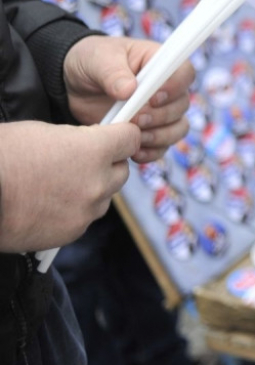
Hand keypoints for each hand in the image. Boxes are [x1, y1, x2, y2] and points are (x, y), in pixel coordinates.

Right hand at [0, 121, 139, 251]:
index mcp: (94, 150)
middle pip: (121, 171)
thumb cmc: (4, 157)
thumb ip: (78, 139)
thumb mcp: (43, 132)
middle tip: (83, 161)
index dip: (122, 136)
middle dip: (107, 164)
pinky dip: (75, 210)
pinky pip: (85, 217)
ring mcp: (86, 211)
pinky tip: (50, 204)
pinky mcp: (73, 232)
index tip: (114, 136)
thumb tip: (90, 143)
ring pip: (105, 196)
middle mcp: (98, 182)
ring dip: (93, 189)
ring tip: (61, 184)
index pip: (131, 139)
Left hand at [63, 36, 194, 163]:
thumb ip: (113, 73)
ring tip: (134, 138)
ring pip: (178, 128)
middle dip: (162, 116)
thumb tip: (130, 90)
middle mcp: (166, 88)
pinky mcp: (149, 131)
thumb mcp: (96, 60)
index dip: (176, 87)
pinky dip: (151, 151)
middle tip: (137, 119)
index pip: (184, 73)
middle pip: (182, 104)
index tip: (153, 98)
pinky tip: (132, 152)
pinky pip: (163, 146)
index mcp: (159, 63)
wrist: (72, 87)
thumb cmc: (90, 63)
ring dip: (160, 136)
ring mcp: (160, 111)